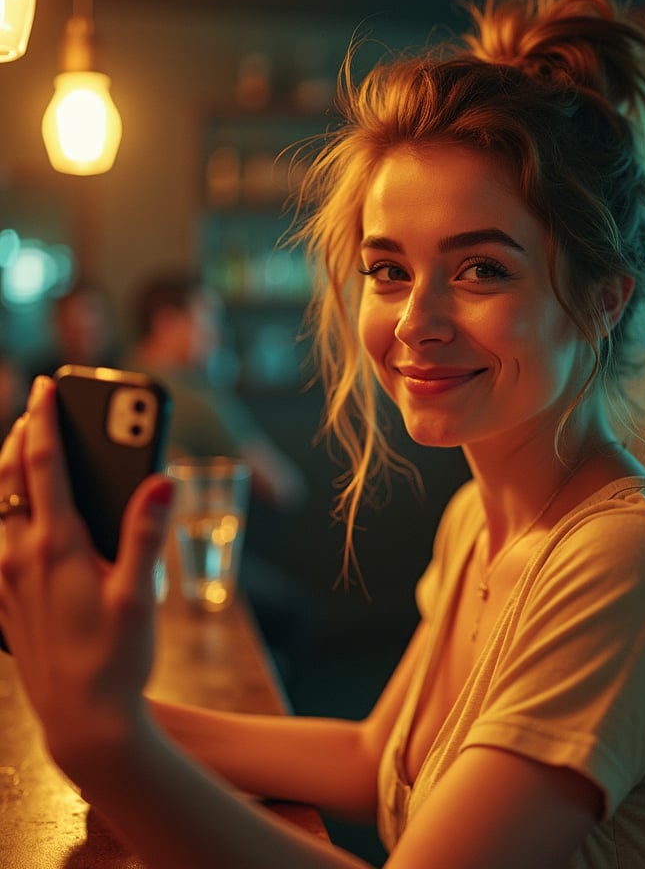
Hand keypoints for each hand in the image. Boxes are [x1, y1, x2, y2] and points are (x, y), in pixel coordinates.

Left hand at [0, 377, 172, 774]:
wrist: (83, 719)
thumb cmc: (116, 658)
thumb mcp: (140, 594)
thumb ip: (148, 533)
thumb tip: (163, 480)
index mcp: (55, 547)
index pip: (41, 467)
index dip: (43, 422)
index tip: (45, 389)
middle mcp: (19, 558)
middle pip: (6, 480)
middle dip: (19, 437)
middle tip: (35, 409)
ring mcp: (4, 582)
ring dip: (4, 473)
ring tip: (24, 451)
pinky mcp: (1, 604)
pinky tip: (14, 517)